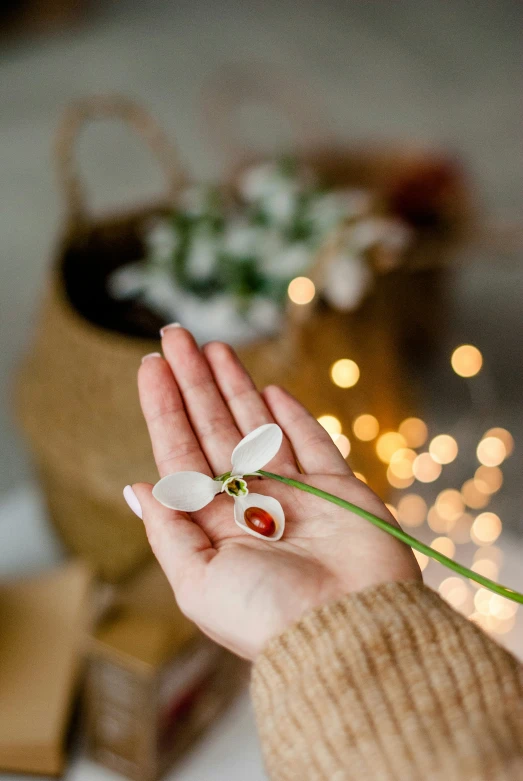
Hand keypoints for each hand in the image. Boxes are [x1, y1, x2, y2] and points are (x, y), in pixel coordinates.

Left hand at [130, 326, 420, 659]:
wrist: (348, 631)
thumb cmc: (268, 615)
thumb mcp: (197, 581)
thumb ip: (169, 530)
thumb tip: (136, 487)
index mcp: (213, 523)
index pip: (181, 452)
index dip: (165, 407)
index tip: (152, 366)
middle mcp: (249, 503)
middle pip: (213, 427)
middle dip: (193, 381)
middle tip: (175, 335)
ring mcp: (294, 493)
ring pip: (257, 425)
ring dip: (234, 385)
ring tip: (212, 346)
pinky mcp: (337, 489)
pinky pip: (311, 441)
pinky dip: (292, 415)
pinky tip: (270, 390)